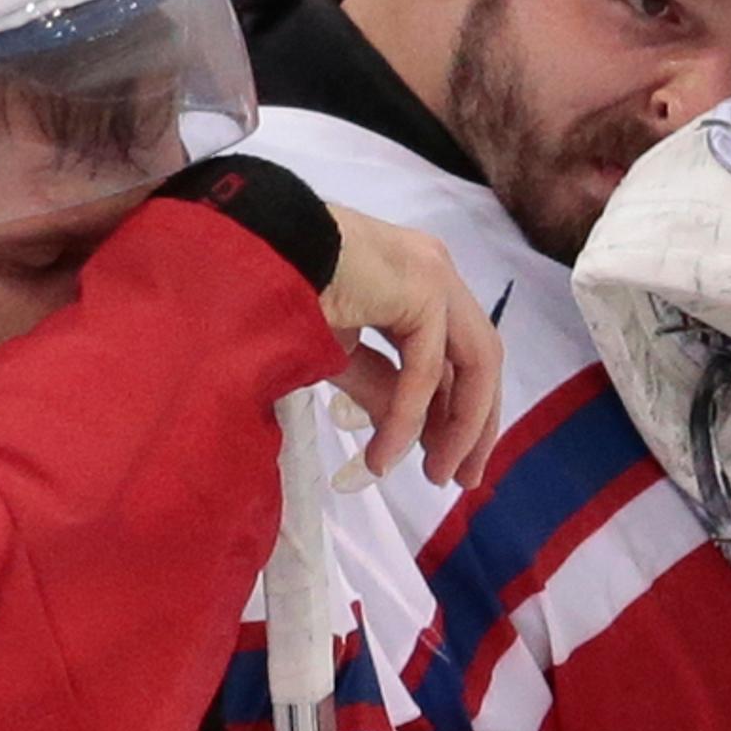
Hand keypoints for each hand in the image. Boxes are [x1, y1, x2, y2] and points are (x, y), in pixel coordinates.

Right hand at [155, 159, 501, 487]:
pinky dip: (410, 415)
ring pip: (474, 362)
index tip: (448, 461)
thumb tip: (404, 440)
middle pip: (480, 359)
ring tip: (435, 474)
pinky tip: (386, 453)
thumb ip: (380, 389)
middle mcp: (436, 271)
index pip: (458, 354)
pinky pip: (426, 366)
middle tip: (461, 478)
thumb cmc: (281, 293)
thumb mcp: (339, 354)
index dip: (459, 411)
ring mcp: (434, 274)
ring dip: (460, 426)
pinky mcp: (422, 286)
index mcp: (418, 280)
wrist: (250, 252)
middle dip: (475, 423)